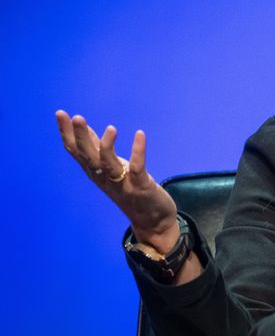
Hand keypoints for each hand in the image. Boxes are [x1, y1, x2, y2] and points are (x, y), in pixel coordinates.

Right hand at [55, 110, 178, 251]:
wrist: (152, 222)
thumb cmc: (130, 190)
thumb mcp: (111, 168)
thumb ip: (97, 150)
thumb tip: (83, 129)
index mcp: (96, 173)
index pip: (76, 152)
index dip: (67, 133)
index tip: (60, 113)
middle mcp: (104, 178)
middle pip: (88, 157)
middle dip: (81, 137)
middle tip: (76, 117)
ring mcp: (122, 184)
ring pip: (108, 164)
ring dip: (108, 146)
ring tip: (111, 128)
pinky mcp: (140, 187)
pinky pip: (137, 168)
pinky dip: (138, 152)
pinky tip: (140, 134)